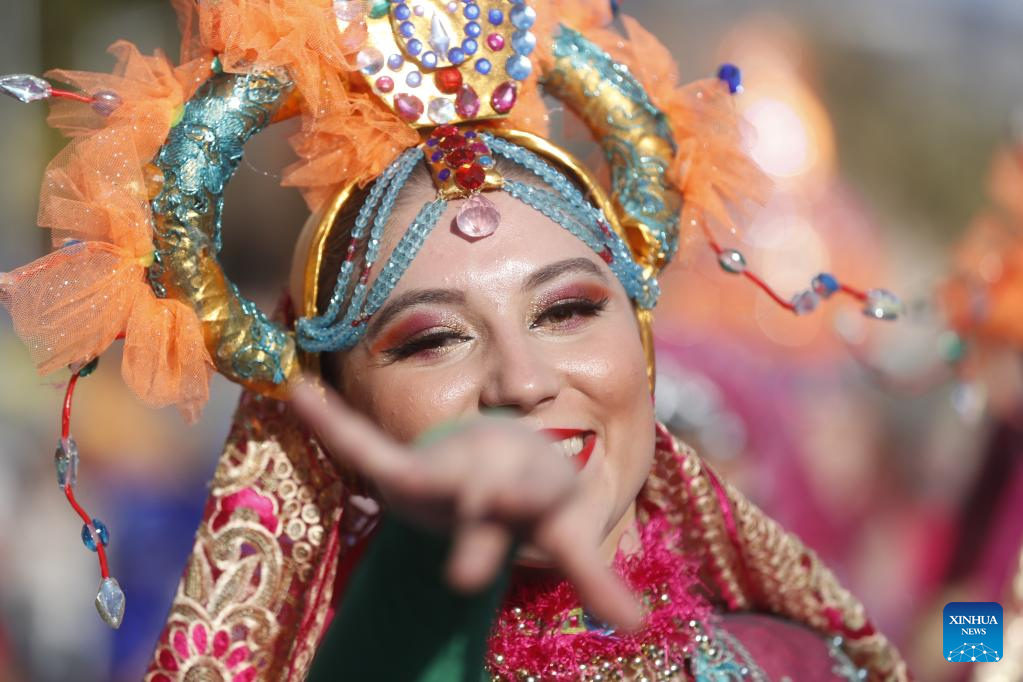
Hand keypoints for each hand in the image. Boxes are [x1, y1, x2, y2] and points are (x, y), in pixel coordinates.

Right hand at [291, 379, 641, 631]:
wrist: (508, 448)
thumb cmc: (538, 496)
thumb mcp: (566, 534)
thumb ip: (595, 576)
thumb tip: (641, 628)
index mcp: (526, 483)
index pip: (526, 498)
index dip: (513, 508)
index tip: (494, 531)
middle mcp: (481, 469)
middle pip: (476, 496)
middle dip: (471, 532)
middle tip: (462, 577)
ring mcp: (438, 469)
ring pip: (415, 474)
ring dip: (387, 466)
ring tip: (336, 435)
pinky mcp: (402, 472)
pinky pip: (362, 446)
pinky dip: (331, 424)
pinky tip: (297, 393)